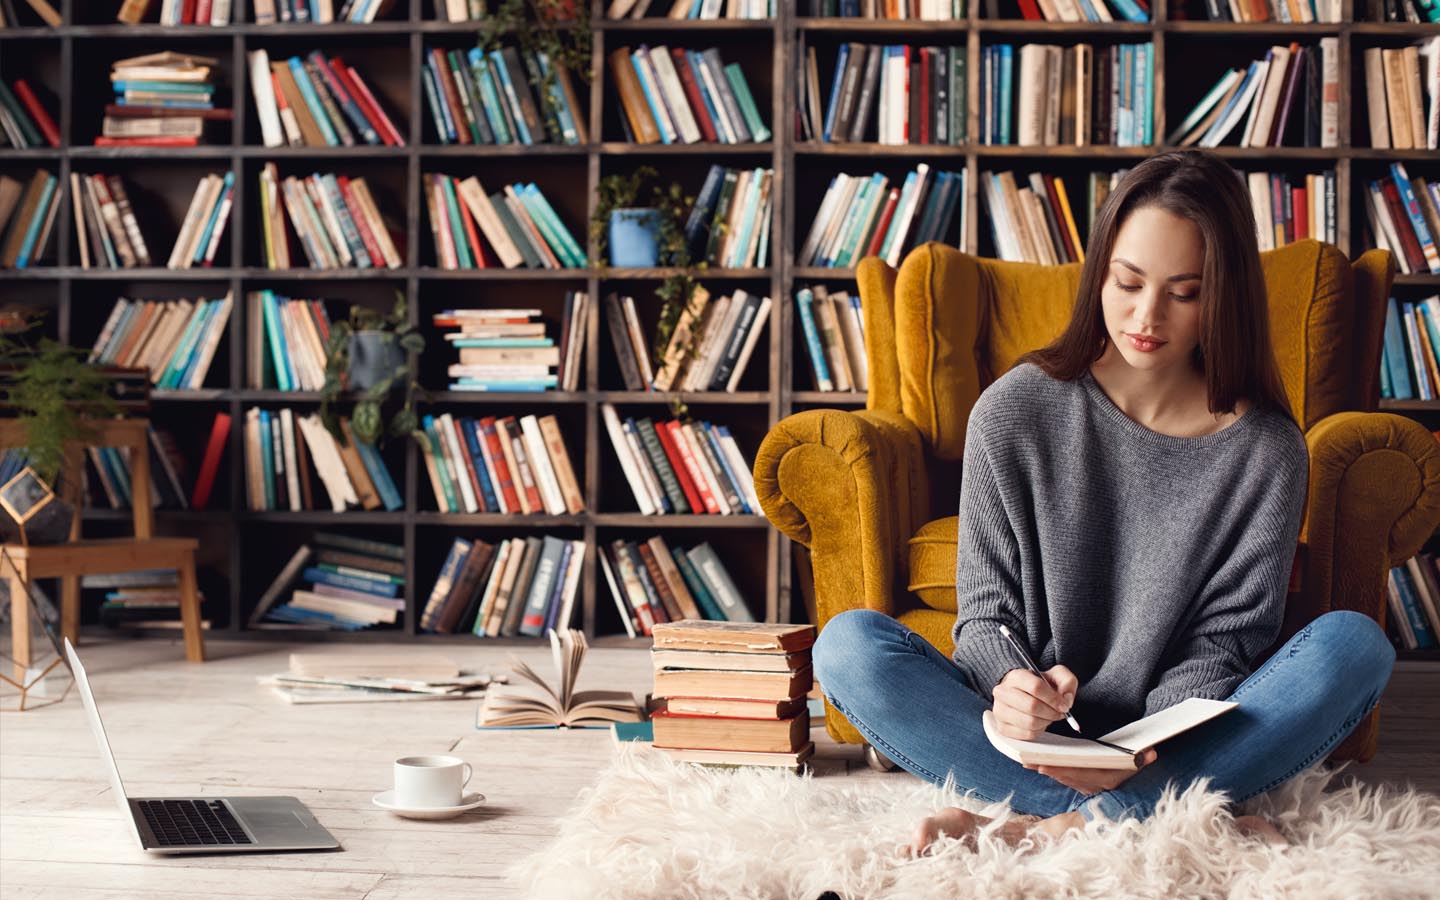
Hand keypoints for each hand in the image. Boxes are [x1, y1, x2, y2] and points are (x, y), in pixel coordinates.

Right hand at [993, 664, 1078, 740]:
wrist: (1023, 694)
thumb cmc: (1040, 686)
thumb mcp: (1056, 676)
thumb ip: (1067, 681)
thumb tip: (1066, 700)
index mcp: (1015, 676)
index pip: (1035, 687)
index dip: (1053, 698)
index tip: (1063, 705)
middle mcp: (1002, 692)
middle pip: (1031, 706)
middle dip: (1051, 712)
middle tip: (1058, 713)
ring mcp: (1000, 711)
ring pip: (1029, 722)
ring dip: (1045, 722)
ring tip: (1048, 717)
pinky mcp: (1002, 727)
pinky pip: (1026, 734)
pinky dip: (1038, 731)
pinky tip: (1040, 723)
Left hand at [1025, 747, 1158, 795]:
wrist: (1126, 796)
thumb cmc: (1130, 775)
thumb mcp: (1136, 768)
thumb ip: (1143, 760)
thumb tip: (1151, 752)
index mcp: (1101, 779)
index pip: (1079, 774)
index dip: (1062, 771)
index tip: (1045, 766)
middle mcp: (1089, 784)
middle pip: (1065, 775)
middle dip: (1046, 768)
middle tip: (1028, 762)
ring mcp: (1083, 785)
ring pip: (1060, 777)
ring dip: (1044, 769)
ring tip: (1026, 762)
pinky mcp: (1078, 784)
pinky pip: (1060, 777)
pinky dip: (1048, 771)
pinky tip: (1033, 765)